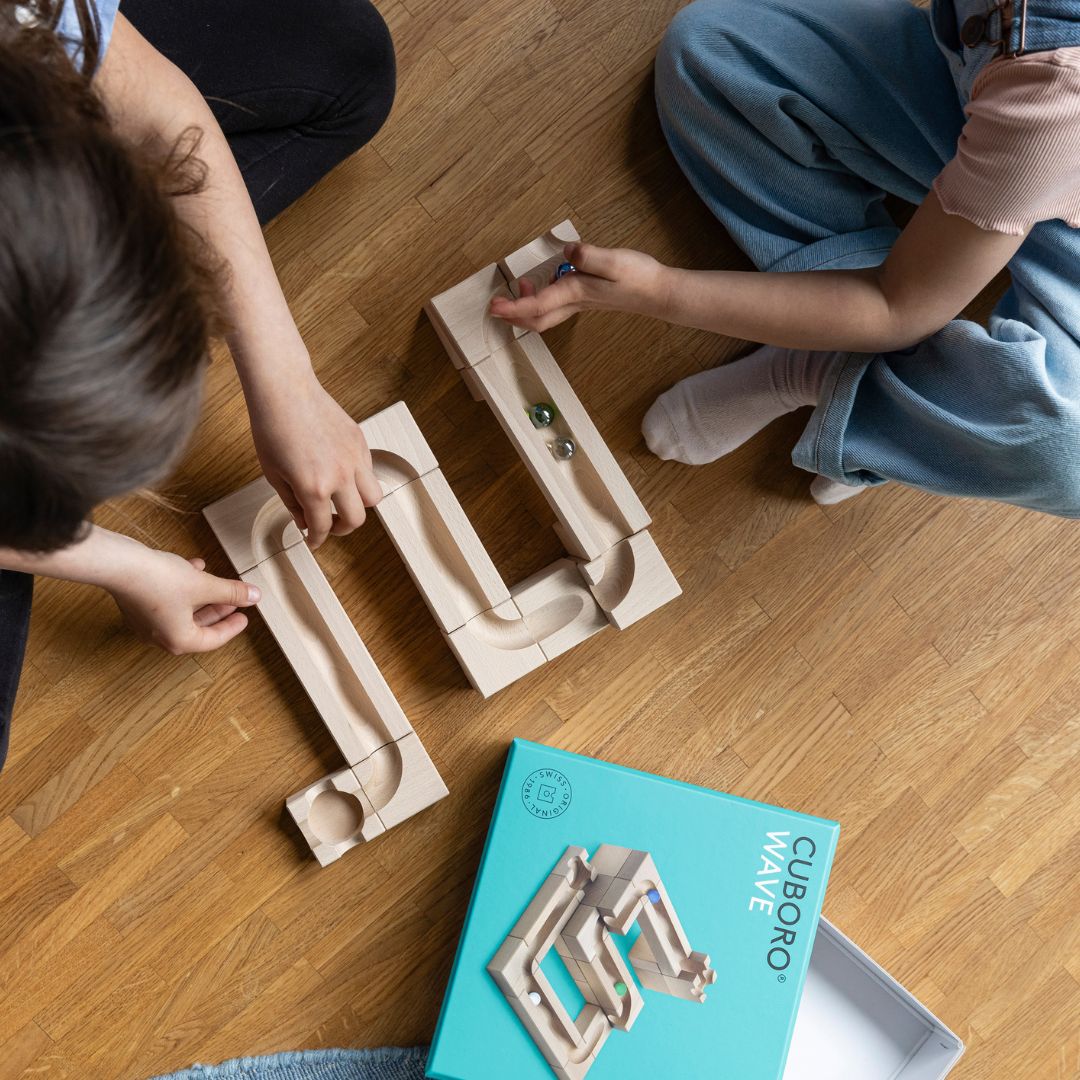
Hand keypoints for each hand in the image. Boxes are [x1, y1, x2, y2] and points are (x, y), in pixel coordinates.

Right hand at [109, 548, 259, 654]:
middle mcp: (160, 635)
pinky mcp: (138, 603)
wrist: (119, 564)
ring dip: (202, 596)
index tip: (243, 618)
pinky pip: (168, 599)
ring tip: (217, 582)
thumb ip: (231, 592)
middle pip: (197, 626)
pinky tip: (193, 567)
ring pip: (183, 611)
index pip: (213, 640)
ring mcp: (146, 620)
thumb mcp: (204, 586)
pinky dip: (183, 587)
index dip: (232, 627)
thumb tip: (253, 596)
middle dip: (218, 610)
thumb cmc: (158, 581)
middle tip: (234, 601)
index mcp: (178, 639)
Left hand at [247, 366, 382, 548]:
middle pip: (356, 519)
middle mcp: (340, 476)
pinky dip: (359, 481)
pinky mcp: (360, 443)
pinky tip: (341, 475)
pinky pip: (369, 471)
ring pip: (373, 498)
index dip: (316, 539)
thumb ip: (292, 504)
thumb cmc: (272, 429)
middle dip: (341, 528)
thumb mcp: (274, 475)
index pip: (322, 527)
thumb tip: (305, 522)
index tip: (313, 540)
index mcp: (314, 487)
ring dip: (359, 506)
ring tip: (343, 502)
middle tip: (329, 524)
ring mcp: (354, 458)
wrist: (285, 391)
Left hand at [489, 242, 671, 331]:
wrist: (657, 292)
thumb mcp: (615, 260)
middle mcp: (574, 301)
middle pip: (536, 320)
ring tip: (518, 289)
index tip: (494, 307)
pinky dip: (539, 302)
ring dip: (525, 309)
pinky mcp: (584, 299)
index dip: (513, 307)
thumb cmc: (638, 277)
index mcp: (576, 292)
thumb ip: (589, 256)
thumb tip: (569, 252)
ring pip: (544, 315)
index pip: (538, 305)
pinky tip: (542, 285)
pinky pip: (554, 306)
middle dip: (513, 316)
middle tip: (496, 305)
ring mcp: (579, 303)